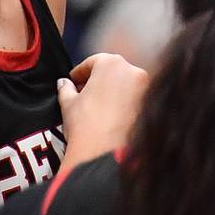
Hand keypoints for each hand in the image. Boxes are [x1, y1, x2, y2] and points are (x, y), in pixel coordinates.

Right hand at [57, 53, 148, 168]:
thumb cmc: (86, 124)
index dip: (80, 72)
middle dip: (96, 80)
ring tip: (95, 105)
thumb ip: (66, 88)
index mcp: (112, 63)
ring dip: (110, 90)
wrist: (105, 152)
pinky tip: (110, 113)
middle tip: (82, 93)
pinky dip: (123, 101)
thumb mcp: (68, 103)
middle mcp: (133, 70)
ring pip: (124, 84)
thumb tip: (64, 83)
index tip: (72, 81)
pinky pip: (134, 97)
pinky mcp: (151, 104)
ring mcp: (145, 87)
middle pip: (111, 70)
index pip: (92, 62)